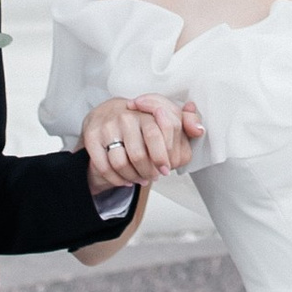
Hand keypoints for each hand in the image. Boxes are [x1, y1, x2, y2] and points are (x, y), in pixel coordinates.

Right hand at [81, 92, 200, 198]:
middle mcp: (127, 116)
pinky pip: (104, 166)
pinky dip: (116, 179)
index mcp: (147, 111)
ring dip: (133, 177)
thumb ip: (186, 123)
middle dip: (148, 171)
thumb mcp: (165, 118)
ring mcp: (108, 126)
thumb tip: (199, 130)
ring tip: (140, 179)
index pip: (161, 134)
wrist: (106, 114)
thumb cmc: (141, 121)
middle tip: (153, 177)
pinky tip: (124, 180)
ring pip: (121, 162)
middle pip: (140, 154)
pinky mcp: (92, 137)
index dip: (164, 157)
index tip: (165, 169)